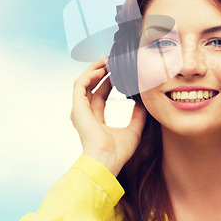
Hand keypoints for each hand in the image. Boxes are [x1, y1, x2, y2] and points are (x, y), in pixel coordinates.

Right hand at [70, 55, 146, 175]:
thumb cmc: (117, 152)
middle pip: (91, 85)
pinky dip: (89, 75)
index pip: (100, 94)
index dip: (108, 81)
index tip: (118, 70)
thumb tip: (144, 103)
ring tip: (106, 59)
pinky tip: (101, 69)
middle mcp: (85, 113)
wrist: (106, 161)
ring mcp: (80, 110)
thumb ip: (138, 116)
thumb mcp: (134, 130)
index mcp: (96, 119)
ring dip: (94, 69)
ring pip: (83, 82)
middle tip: (113, 60)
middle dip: (101, 71)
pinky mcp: (77, 107)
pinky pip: (80, 85)